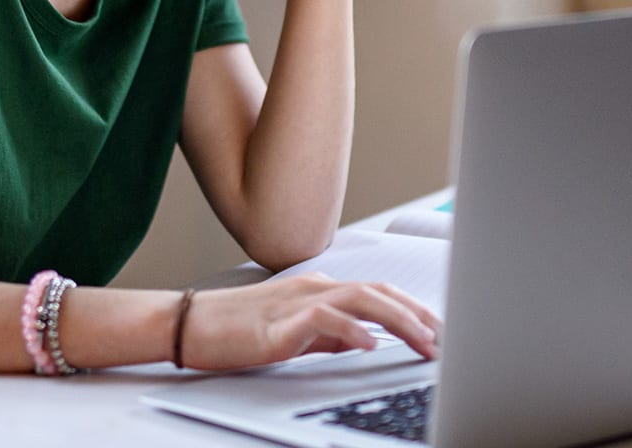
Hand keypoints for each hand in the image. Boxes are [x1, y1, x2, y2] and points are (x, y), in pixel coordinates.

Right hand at [180, 273, 441, 369]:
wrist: (185, 323)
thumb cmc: (232, 329)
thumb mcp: (292, 332)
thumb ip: (327, 333)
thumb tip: (362, 340)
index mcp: (318, 288)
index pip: (377, 292)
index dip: (413, 308)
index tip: (440, 330)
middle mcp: (313, 286)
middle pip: (377, 291)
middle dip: (417, 314)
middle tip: (445, 339)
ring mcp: (296, 301)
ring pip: (360, 299)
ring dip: (397, 320)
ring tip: (423, 342)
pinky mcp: (278, 323)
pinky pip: (323, 320)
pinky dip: (351, 330)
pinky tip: (370, 345)